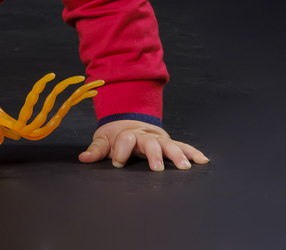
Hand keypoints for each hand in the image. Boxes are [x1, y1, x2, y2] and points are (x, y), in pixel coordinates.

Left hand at [79, 119, 208, 170]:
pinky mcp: (169, 142)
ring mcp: (159, 139)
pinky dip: (192, 152)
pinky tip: (203, 160)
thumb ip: (96, 150)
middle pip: (150, 143)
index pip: (125, 140)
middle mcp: (145, 136)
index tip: (117, 162)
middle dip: (153, 155)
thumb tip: (83, 159)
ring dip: (177, 155)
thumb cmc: (116, 134)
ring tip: (185, 167)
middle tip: (156, 168)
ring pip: (169, 145)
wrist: (129, 118)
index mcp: (128, 134)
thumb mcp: (103, 140)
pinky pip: (183, 146)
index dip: (121, 151)